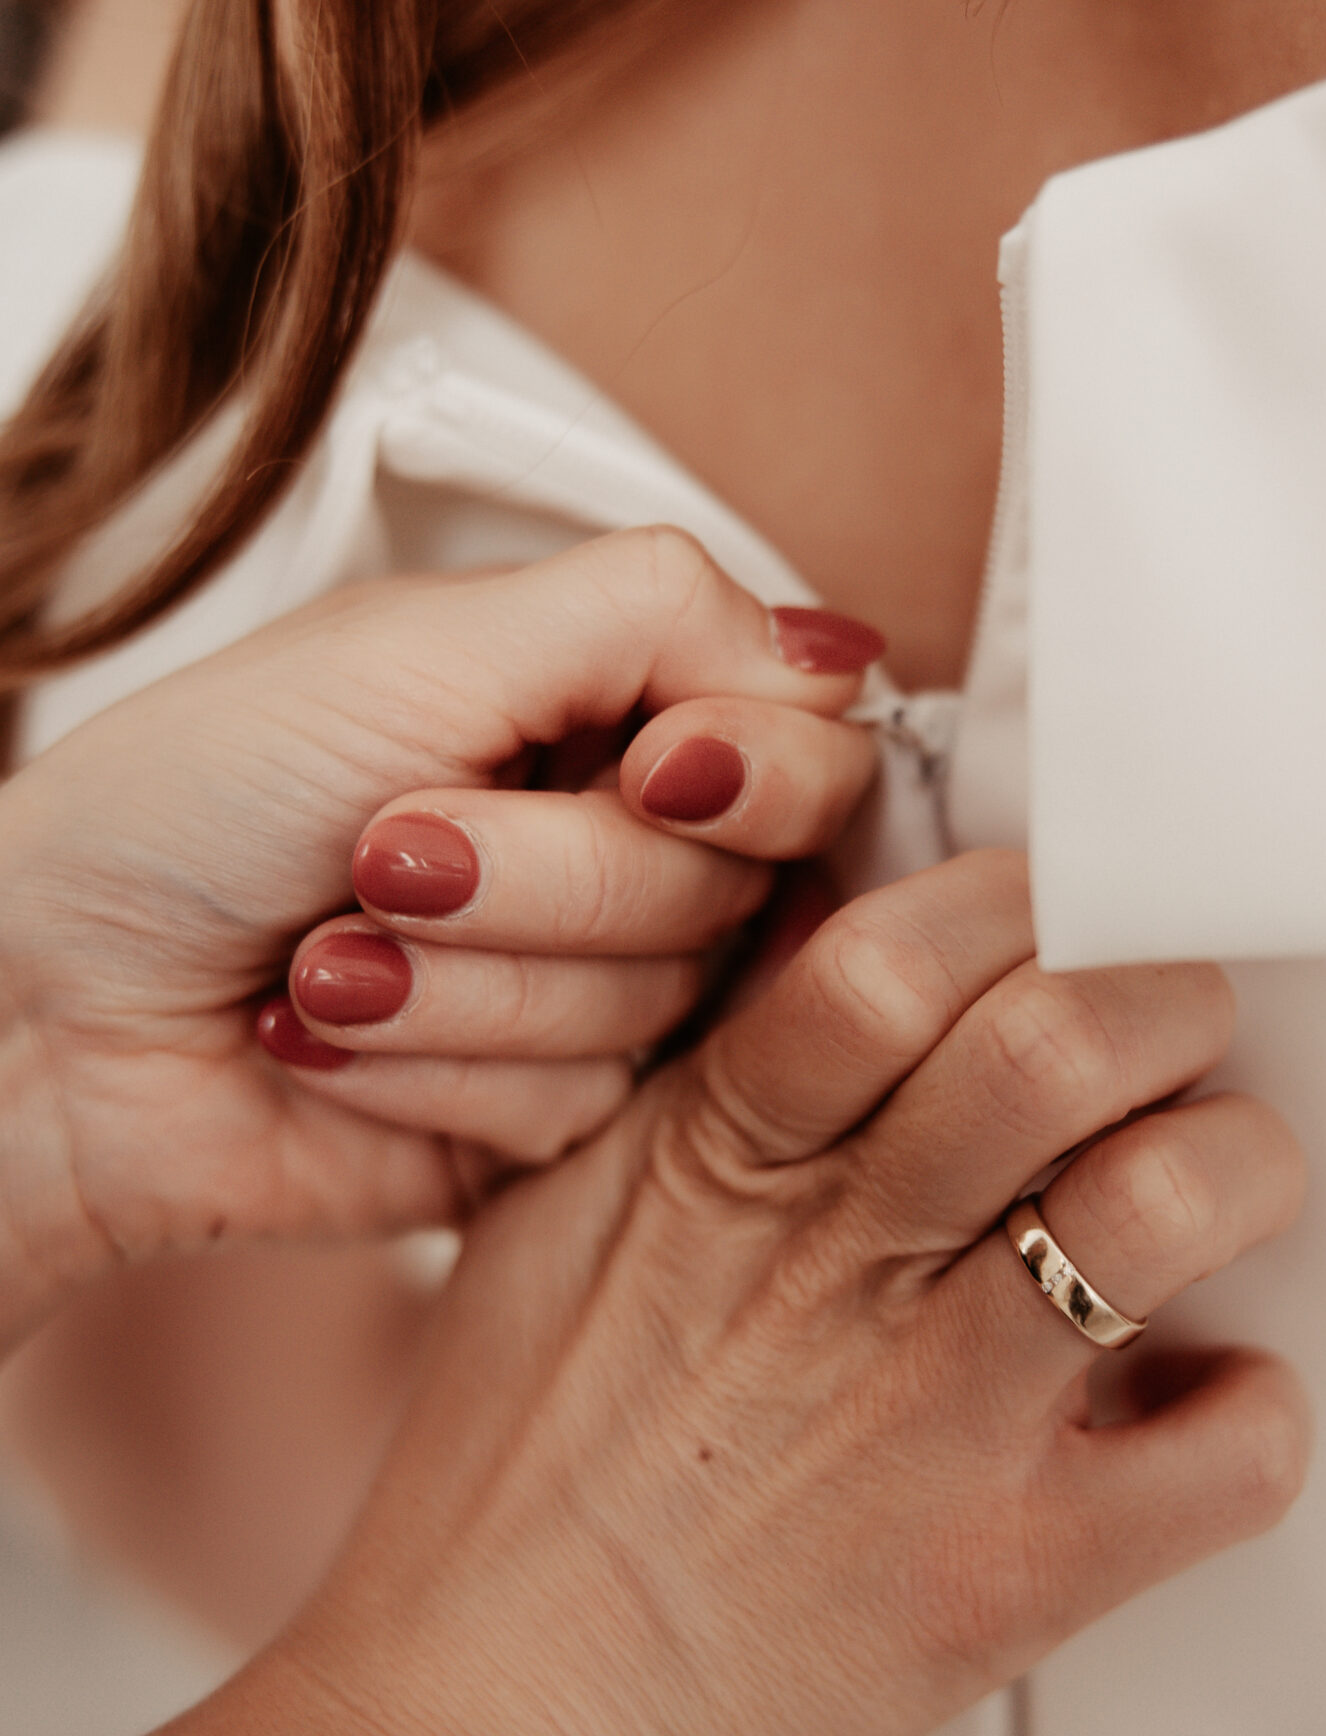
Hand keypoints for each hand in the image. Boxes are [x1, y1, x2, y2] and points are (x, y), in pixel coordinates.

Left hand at [0, 530, 876, 1348]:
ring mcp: (589, 995)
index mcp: (609, 713)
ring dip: (457, 982)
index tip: (652, 772)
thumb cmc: (183, 803)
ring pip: (653, 1012)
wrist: (46, 1004)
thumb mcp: (418, 644)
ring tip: (326, 951)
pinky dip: (429, 1071)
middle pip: (733, 890)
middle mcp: (623, 853)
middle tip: (386, 850)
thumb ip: (650, 611)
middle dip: (541, 878)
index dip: (753, 777)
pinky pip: (578, 1111)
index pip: (813, 750)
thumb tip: (837, 649)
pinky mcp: (541, 1124)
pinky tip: (328, 1038)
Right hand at [294, 849, 1309, 1735]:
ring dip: (1236, 1166)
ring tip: (1215, 1190)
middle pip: (1061, 1044)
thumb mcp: (569, 1202)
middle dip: (1162, 1004)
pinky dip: (1256, 1409)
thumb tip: (848, 926)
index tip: (1057, 925)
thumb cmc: (520, 1463)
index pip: (903, 950)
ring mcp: (932, 1423)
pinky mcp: (1010, 1577)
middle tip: (1170, 1040)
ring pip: (1168, 1206)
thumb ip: (706, 1064)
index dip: (1016, 907)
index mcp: (719, 1157)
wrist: (482, 1724)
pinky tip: (1199, 1398)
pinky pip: (1228, 1457)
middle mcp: (836, 1269)